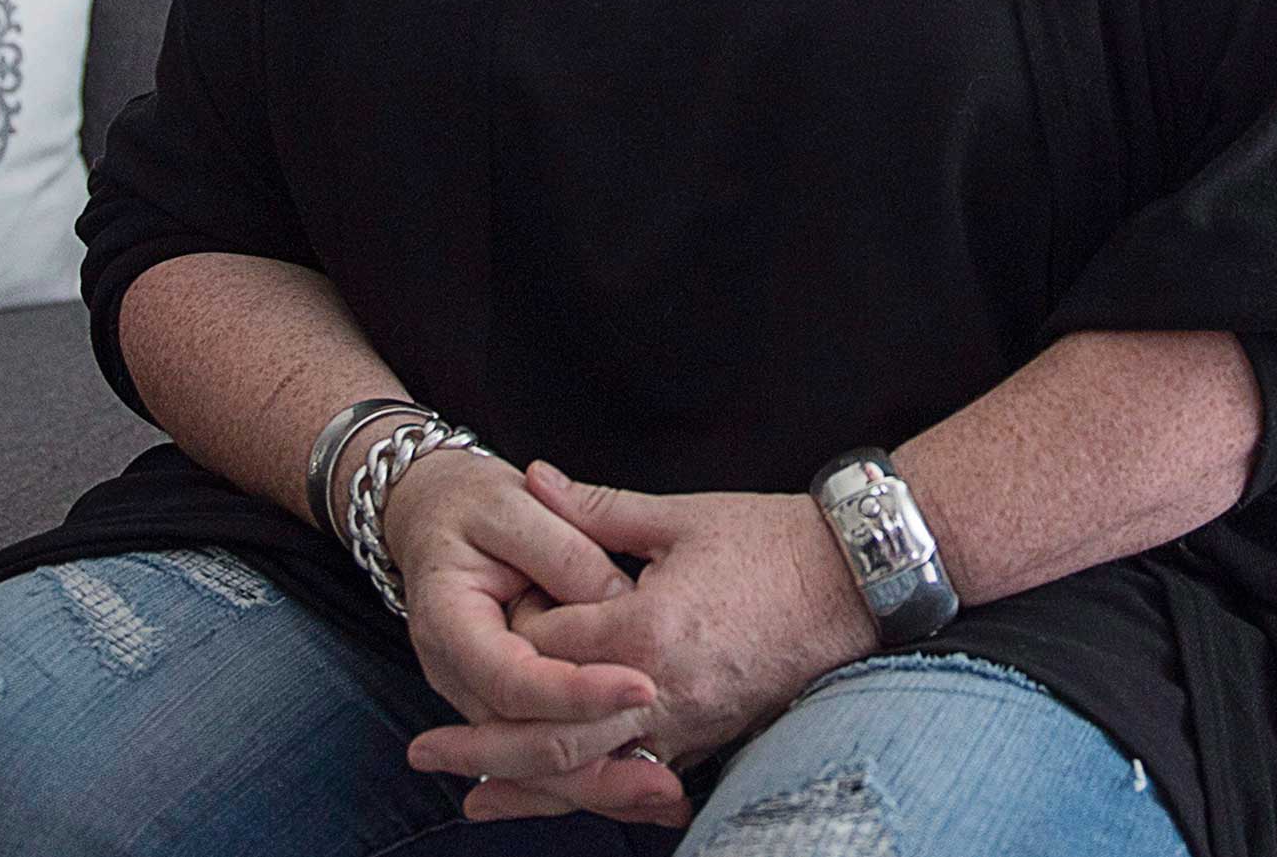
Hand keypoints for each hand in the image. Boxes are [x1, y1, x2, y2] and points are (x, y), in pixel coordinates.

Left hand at [408, 458, 876, 825]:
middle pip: (551, 735)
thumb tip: (533, 477)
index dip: (515, 627)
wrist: (853, 582)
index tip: (500, 601)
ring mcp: (687, 727)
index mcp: (644, 629)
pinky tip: (558, 799)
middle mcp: (659, 693)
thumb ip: (595, 509)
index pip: (547, 647)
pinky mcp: (709, 741)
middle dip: (483, 745)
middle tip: (423, 752)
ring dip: (527, 787)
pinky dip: (590, 793)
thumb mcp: (680, 515)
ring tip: (470, 796)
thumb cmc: (769, 540)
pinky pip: (634, 779)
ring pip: (590, 773)